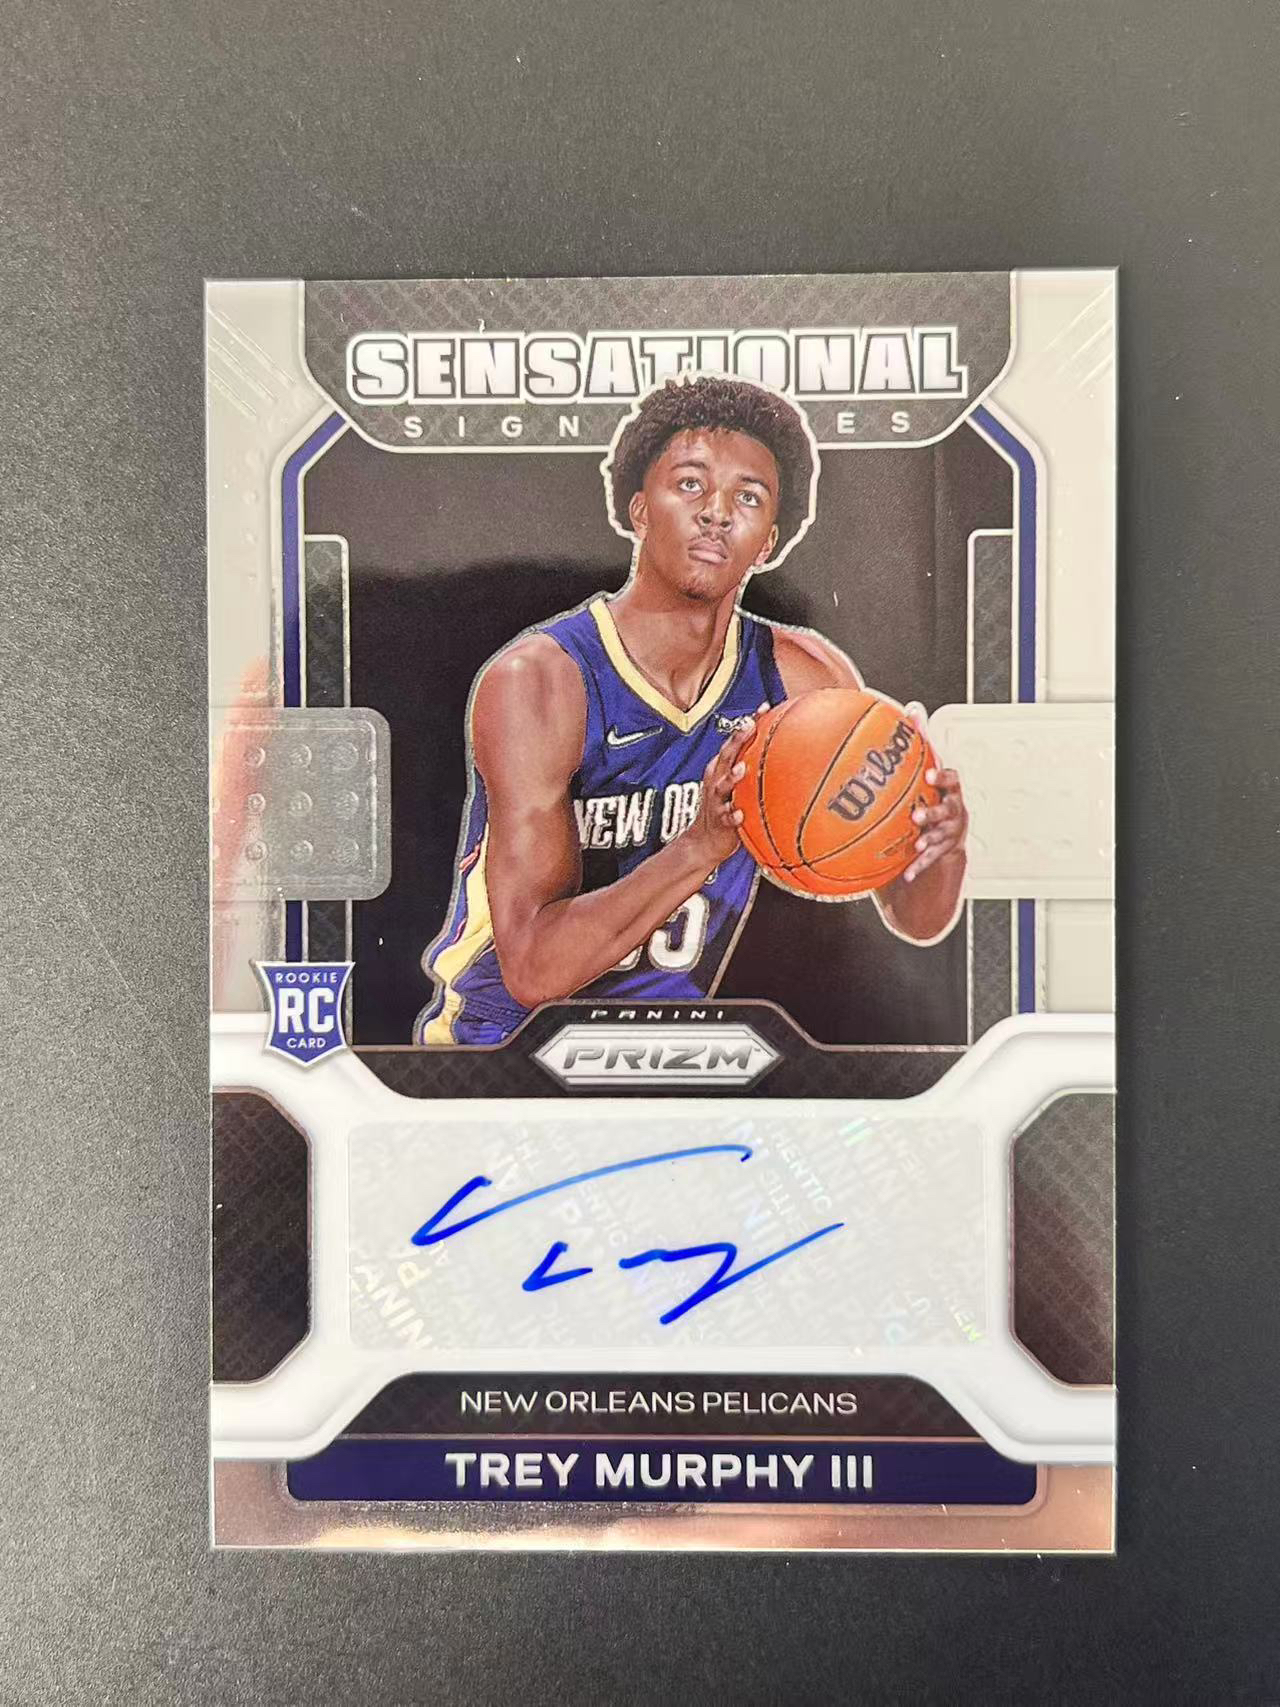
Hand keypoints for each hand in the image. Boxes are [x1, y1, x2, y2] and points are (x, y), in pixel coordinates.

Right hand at [687, 713, 758, 867]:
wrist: (705, 842)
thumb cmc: (728, 809)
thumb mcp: (741, 787)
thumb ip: (758, 771)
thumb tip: (793, 758)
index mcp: (723, 769)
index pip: (735, 741)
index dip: (748, 723)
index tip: (764, 707)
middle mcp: (717, 780)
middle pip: (726, 755)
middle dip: (737, 740)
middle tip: (749, 726)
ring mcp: (716, 800)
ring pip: (722, 785)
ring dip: (731, 777)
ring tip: (742, 769)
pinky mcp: (718, 820)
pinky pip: (725, 817)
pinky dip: (732, 814)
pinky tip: (740, 814)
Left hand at [901, 702, 967, 883]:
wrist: (946, 831)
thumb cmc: (932, 792)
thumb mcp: (927, 769)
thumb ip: (921, 741)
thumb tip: (912, 706)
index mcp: (950, 789)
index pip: (953, 780)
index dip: (943, 777)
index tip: (929, 775)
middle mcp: (954, 810)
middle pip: (949, 811)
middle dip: (935, 813)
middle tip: (918, 815)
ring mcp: (950, 833)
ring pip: (942, 836)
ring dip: (930, 840)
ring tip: (917, 844)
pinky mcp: (942, 852)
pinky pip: (931, 860)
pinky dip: (918, 867)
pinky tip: (905, 874)